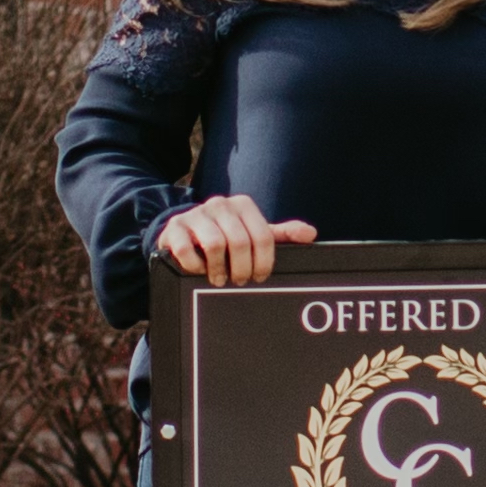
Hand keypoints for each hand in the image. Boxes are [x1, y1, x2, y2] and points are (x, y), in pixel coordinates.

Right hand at [155, 196, 314, 283]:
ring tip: (220, 279)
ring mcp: (195, 214)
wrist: (185, 232)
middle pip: (240, 242)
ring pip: (214, 245)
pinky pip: (187, 249)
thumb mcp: (254, 234)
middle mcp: (220, 205)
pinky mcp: (174, 228)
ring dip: (219, 270)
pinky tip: (200, 271)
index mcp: (243, 205)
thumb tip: (311, 234)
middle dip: (242, 269)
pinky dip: (196, 266)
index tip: (260, 277)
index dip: (264, 262)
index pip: (263, 236)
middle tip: (240, 281)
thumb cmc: (227, 236)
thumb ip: (282, 235)